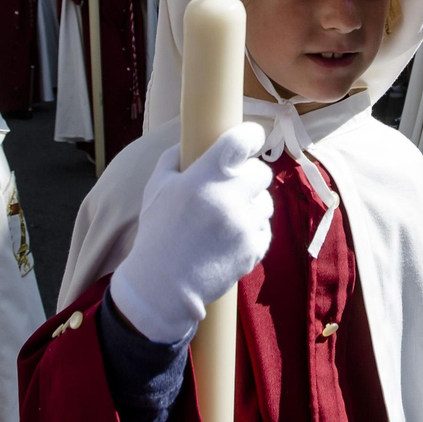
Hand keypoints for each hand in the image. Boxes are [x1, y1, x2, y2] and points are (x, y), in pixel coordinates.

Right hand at [109, 123, 274, 343]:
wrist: (162, 285)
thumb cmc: (158, 232)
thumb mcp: (156, 188)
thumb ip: (174, 157)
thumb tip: (192, 138)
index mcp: (204, 176)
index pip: (241, 140)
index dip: (251, 135)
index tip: (251, 139)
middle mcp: (228, 197)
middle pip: (261, 172)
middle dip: (249, 177)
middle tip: (232, 188)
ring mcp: (244, 224)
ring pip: (266, 202)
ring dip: (251, 206)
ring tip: (227, 219)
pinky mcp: (254, 248)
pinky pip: (264, 229)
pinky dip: (251, 232)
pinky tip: (230, 239)